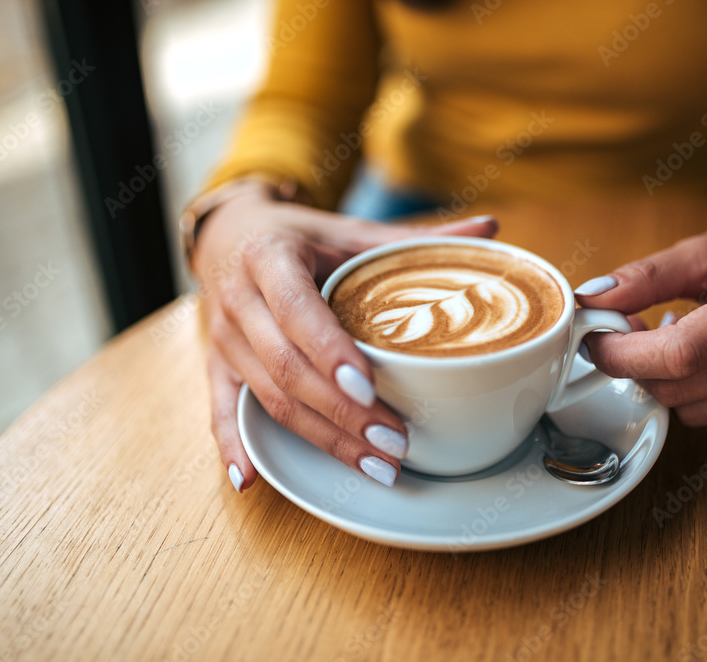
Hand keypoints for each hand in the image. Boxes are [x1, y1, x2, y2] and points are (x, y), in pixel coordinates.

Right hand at [193, 183, 498, 490]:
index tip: (369, 387)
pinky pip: (221, 410)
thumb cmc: (297, 236)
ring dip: (320, 437)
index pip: (297, 310)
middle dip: (342, 412)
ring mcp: (223, 338)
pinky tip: (249, 478)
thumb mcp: (349, 230)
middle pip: (286, 367)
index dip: (330, 351)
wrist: (229, 236)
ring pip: (267, 397)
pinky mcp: (216, 365)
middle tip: (395, 442)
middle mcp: (239, 301)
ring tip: (374, 465)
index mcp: (270, 258)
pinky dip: (233, 446)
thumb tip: (489, 227)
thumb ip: (413, 237)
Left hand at [576, 215, 706, 429]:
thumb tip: (590, 301)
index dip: (625, 354)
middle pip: (684, 389)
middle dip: (639, 366)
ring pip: (696, 413)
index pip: (683, 352)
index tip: (596, 340)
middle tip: (632, 332)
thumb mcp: (705, 248)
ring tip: (682, 340)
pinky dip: (703, 396)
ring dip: (671, 383)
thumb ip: (644, 278)